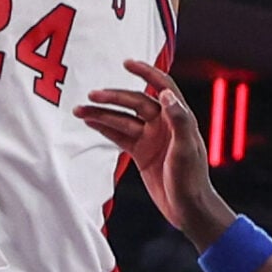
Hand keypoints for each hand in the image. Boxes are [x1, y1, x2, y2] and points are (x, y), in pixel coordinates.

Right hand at [76, 60, 231, 245]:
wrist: (188, 208)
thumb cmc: (192, 180)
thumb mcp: (186, 149)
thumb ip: (178, 120)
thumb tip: (165, 94)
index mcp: (178, 118)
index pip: (162, 86)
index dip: (146, 73)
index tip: (127, 63)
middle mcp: (163, 124)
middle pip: (135, 102)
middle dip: (113, 98)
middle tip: (92, 96)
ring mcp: (150, 137)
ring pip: (122, 119)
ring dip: (102, 113)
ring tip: (80, 110)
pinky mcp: (140, 152)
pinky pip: (119, 135)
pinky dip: (104, 128)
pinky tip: (89, 122)